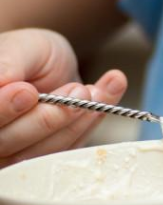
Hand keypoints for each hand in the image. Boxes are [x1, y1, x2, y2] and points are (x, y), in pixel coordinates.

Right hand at [0, 29, 126, 166]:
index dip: (2, 110)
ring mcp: (16, 153)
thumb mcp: (21, 47)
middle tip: (78, 90)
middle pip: (8, 144)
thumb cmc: (26, 53)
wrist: (46, 62)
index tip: (28, 92)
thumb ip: (8, 64)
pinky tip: (110, 90)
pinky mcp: (48, 156)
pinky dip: (91, 122)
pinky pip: (68, 149)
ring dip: (75, 122)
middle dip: (47, 118)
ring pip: (41, 152)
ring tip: (96, 90)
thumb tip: (1, 82)